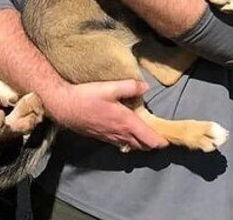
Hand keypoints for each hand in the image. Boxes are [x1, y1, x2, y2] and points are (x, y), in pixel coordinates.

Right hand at [44, 80, 167, 150]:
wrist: (64, 106)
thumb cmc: (87, 96)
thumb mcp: (109, 87)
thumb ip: (130, 86)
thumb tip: (146, 87)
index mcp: (126, 122)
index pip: (150, 140)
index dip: (161, 141)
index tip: (169, 138)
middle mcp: (120, 134)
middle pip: (143, 146)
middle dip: (153, 143)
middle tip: (158, 134)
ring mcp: (110, 138)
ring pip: (131, 146)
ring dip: (140, 143)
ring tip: (144, 133)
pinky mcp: (102, 137)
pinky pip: (120, 144)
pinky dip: (128, 141)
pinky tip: (125, 132)